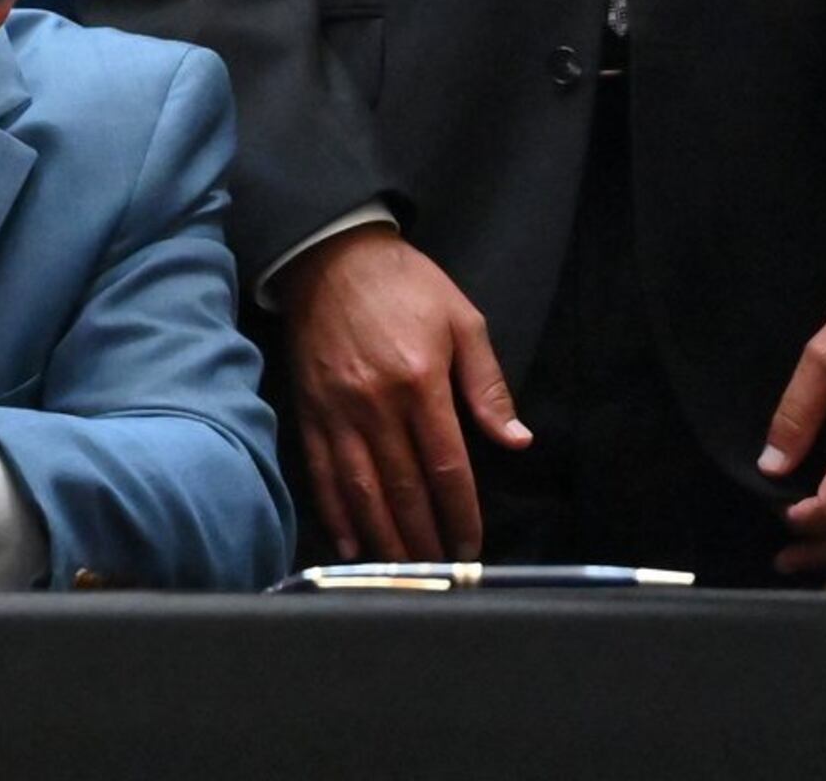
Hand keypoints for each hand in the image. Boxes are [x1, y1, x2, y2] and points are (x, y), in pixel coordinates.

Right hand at [274, 226, 529, 560]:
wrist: (331, 255)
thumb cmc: (405, 284)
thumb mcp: (463, 319)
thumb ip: (488, 385)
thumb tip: (517, 441)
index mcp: (420, 381)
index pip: (444, 465)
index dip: (459, 512)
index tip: (471, 545)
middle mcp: (375, 403)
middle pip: (402, 487)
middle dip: (424, 537)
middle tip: (440, 570)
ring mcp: (337, 410)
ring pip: (360, 489)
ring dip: (383, 537)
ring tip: (403, 569)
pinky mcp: (309, 410)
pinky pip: (320, 472)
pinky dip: (335, 512)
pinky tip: (351, 543)